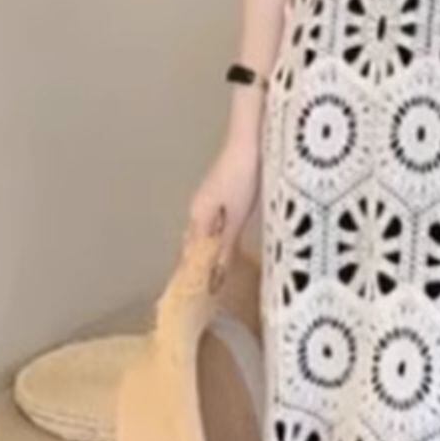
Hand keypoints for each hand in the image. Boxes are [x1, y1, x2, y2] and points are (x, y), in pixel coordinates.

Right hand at [184, 135, 259, 294]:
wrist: (250, 142)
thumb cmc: (244, 177)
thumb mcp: (237, 217)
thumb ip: (225, 247)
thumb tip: (213, 275)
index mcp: (198, 216)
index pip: (189, 254)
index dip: (190, 275)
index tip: (193, 298)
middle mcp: (197, 209)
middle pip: (193, 244)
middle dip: (196, 265)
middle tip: (204, 291)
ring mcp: (208, 200)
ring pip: (203, 233)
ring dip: (207, 251)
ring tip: (214, 274)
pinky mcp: (220, 194)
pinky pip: (212, 223)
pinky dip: (216, 238)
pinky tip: (226, 244)